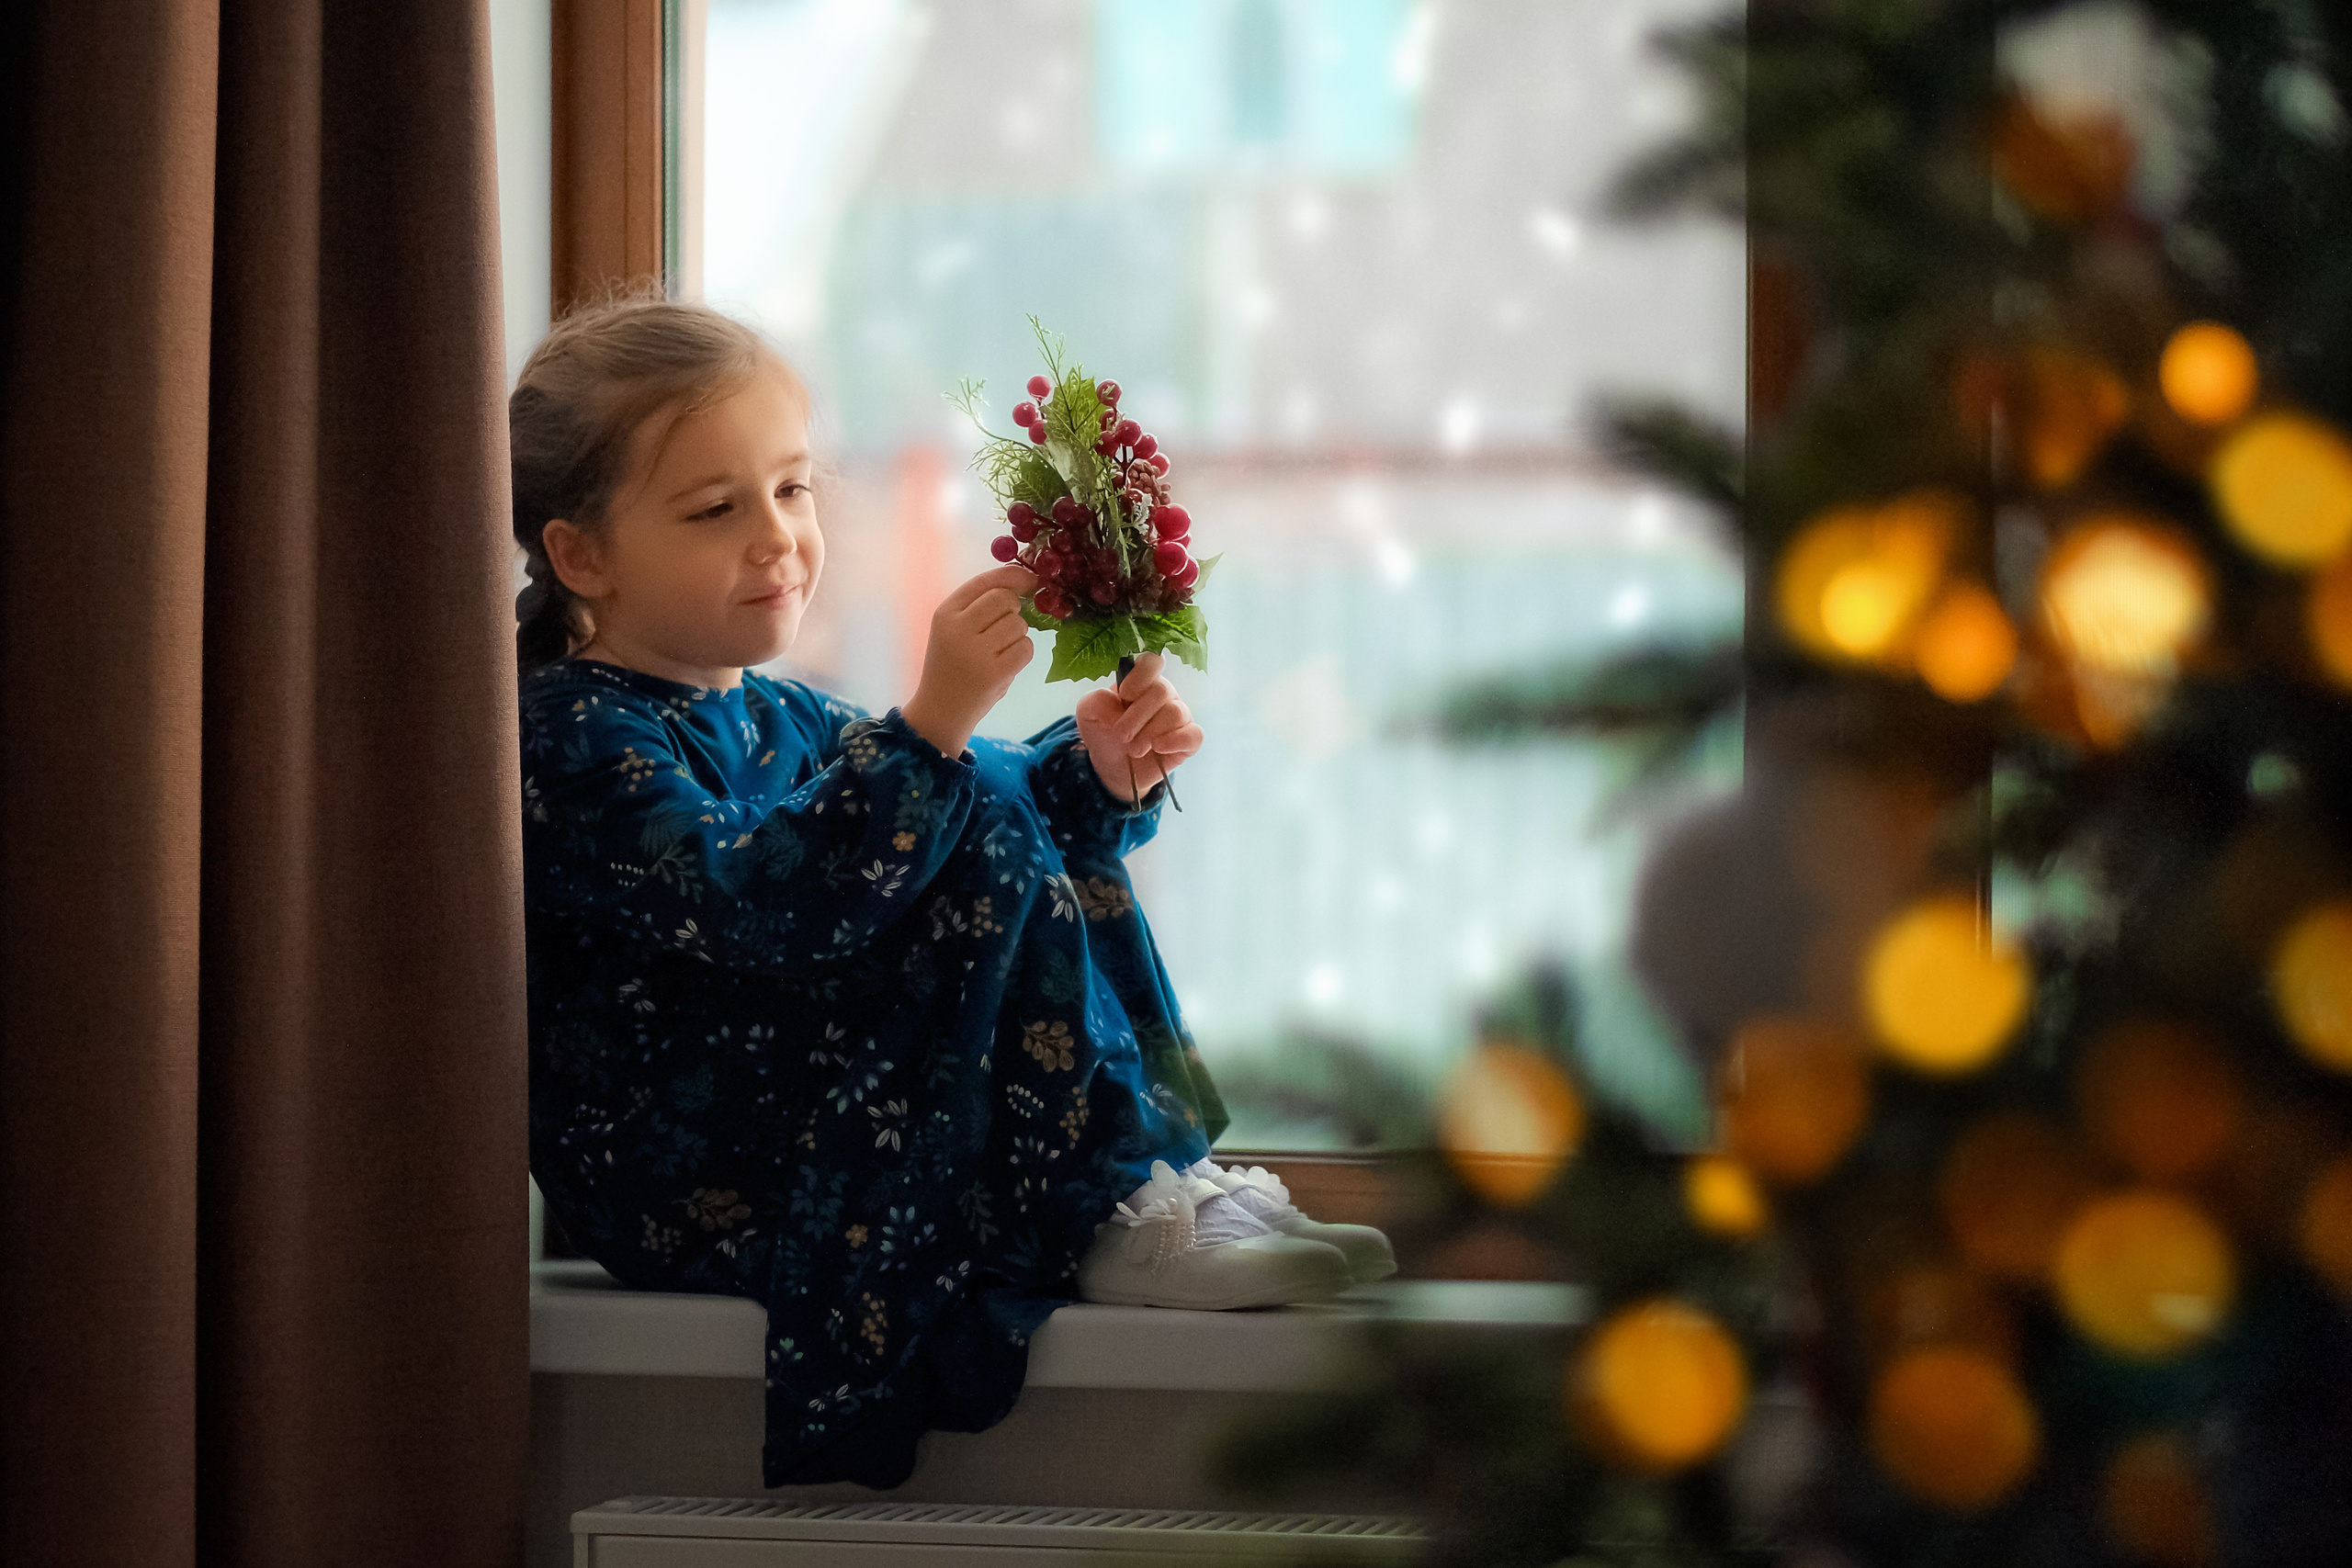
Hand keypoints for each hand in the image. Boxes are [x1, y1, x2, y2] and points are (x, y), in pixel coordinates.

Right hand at [900, 565, 1036, 757]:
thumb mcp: (953, 629)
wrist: (942, 710)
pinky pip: (1026, 648)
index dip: (1013, 576)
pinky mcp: (995, 674)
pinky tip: (1006, 663)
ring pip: (1019, 624)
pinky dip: (1022, 653)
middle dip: (1014, 609)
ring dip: (1018, 635)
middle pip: (1005, 599)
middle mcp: (957, 629)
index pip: (985, 582)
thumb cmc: (953, 664)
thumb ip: (980, 603)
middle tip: (1004, 626)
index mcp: (945, 613)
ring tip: (999, 651)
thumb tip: (1024, 579)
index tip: (1030, 578)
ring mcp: (976, 652)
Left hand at [1075, 652, 1203, 802]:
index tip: (1124, 695)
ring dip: (1149, 734)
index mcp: (1141, 681)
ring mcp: (1179, 717)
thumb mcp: (1088, 713)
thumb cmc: (1104, 731)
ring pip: (1175, 713)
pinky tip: (1158, 748)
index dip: (1140, 676)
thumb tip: (1118, 706)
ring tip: (1134, 749)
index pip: (1152, 661)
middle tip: (1120, 735)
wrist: (1111, 766)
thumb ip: (1097, 700)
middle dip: (1136, 716)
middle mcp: (1164, 694)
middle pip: (1162, 691)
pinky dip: (1176, 741)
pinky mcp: (1188, 741)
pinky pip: (1194, 735)